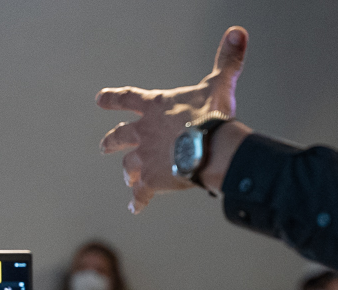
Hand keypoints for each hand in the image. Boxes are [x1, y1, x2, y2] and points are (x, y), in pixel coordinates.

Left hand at [96, 26, 248, 213]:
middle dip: (112, 141)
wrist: (209, 148)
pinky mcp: (152, 181)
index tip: (100, 100)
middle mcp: (143, 132)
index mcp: (155, 107)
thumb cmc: (212, 116)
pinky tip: (135, 208)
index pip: (127, 99)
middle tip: (103, 146)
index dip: (113, 99)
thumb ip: (227, 61)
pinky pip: (142, 194)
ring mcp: (146, 158)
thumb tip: (238, 33)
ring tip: (127, 179)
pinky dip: (138, 201)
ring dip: (128, 172)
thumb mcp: (219, 85)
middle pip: (120, 137)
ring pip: (129, 166)